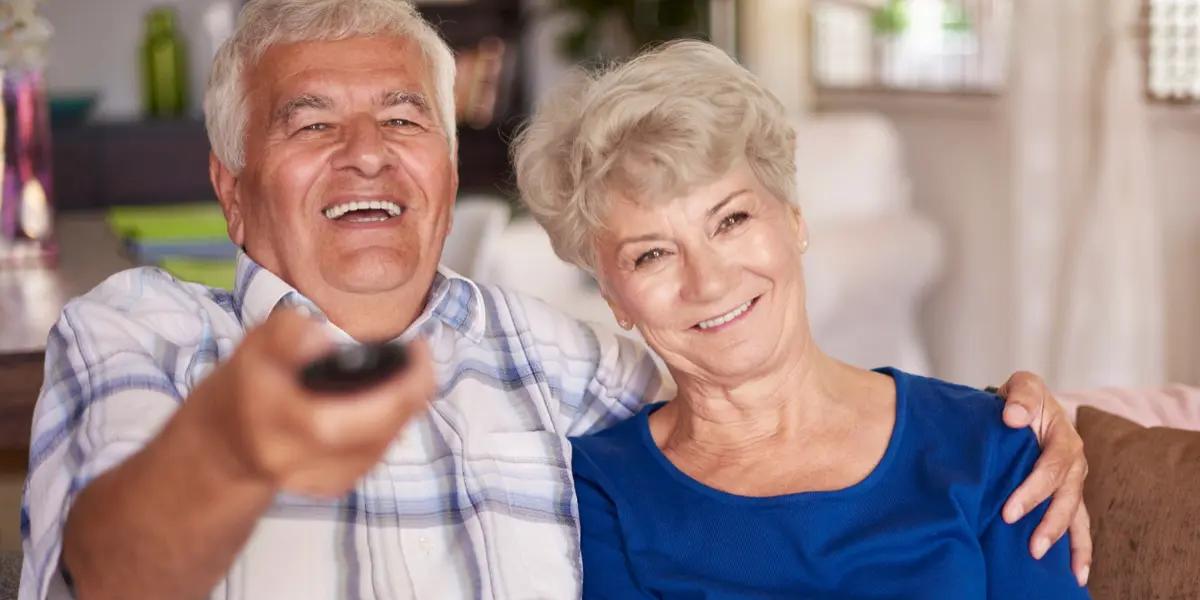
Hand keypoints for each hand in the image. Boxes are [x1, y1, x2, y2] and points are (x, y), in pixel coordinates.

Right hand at [190, 309, 434, 497]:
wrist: (225, 444)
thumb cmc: (247, 384)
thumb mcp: (256, 344)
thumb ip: (288, 333)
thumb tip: (324, 342)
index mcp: (279, 420)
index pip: (353, 414)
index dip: (400, 381)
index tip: (416, 346)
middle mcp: (298, 459)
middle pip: (378, 432)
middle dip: (412, 391)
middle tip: (419, 357)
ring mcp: (317, 479)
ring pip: (384, 444)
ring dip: (404, 408)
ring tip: (407, 373)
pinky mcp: (332, 487)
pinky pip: (377, 454)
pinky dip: (390, 426)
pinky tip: (389, 401)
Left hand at [996, 371, 1091, 585]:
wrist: (1024, 407)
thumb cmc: (1022, 399)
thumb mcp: (1022, 385)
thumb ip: (1021, 396)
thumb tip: (1013, 417)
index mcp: (1064, 438)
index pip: (1051, 468)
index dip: (1032, 491)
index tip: (1009, 512)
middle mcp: (1074, 463)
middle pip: (1065, 497)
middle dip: (1048, 523)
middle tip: (1029, 546)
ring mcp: (1073, 481)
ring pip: (1075, 515)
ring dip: (1065, 541)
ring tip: (1053, 564)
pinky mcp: (1068, 495)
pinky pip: (1079, 525)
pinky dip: (1080, 549)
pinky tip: (1076, 575)